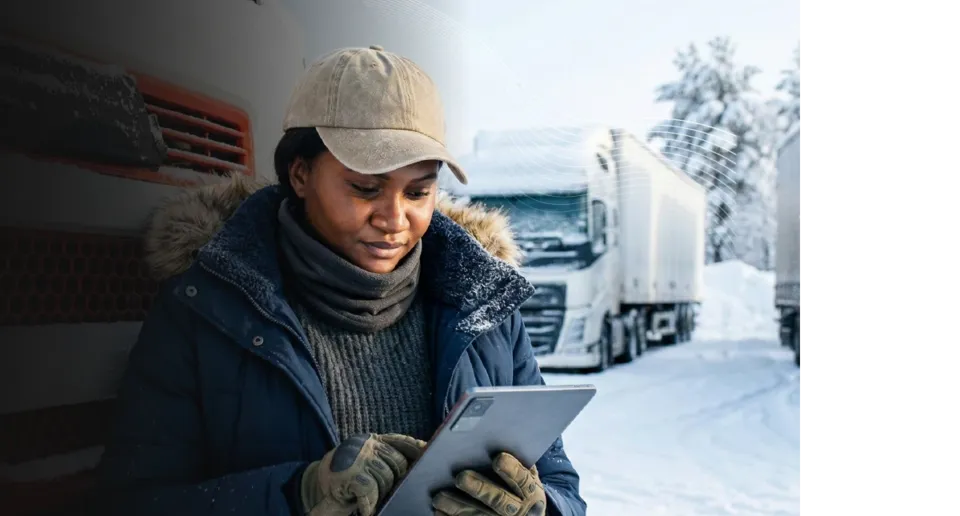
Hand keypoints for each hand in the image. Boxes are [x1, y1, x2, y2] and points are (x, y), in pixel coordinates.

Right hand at [300, 433, 426, 515]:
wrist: (312, 491)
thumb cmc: (345, 483)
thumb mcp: (369, 467)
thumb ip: (388, 460)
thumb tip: (421, 459)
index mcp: (372, 441)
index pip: (402, 441)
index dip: (417, 449)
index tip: (430, 455)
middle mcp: (365, 444)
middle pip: (398, 463)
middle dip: (396, 481)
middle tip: (384, 493)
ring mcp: (356, 457)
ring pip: (385, 477)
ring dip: (381, 494)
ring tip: (370, 500)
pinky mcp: (348, 473)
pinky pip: (369, 488)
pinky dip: (368, 502)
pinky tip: (364, 507)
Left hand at [432, 452, 546, 515]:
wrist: (526, 515)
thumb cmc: (520, 485)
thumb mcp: (525, 473)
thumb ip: (514, 457)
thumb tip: (488, 434)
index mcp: (531, 492)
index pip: (523, 481)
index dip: (512, 470)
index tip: (498, 459)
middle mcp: (519, 510)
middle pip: (499, 500)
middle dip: (479, 488)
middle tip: (461, 477)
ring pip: (479, 515)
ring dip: (458, 506)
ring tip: (439, 496)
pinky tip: (438, 511)